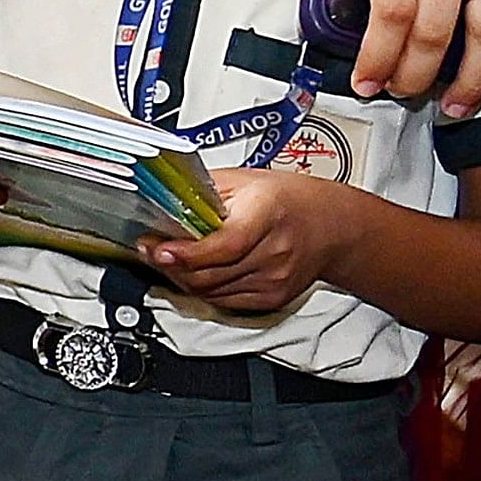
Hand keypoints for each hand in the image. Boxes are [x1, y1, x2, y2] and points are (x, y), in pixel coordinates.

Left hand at [143, 165, 354, 314]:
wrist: (331, 226)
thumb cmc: (287, 199)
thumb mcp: (242, 180)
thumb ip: (202, 192)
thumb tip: (161, 198)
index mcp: (267, 213)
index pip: (225, 245)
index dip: (187, 253)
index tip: (157, 249)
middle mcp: (274, 251)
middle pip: (211, 274)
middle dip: (170, 265)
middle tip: (149, 249)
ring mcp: (275, 280)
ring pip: (210, 291)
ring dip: (181, 277)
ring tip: (168, 257)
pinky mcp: (272, 298)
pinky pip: (222, 301)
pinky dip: (201, 288)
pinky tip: (194, 270)